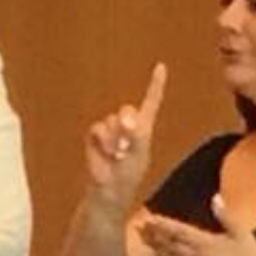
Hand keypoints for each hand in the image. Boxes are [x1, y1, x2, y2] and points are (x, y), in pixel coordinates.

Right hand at [85, 62, 167, 206]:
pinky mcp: (95, 137)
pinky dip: (102, 140)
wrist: (109, 190)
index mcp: (144, 128)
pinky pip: (97, 127)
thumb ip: (136, 133)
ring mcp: (110, 131)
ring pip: (110, 120)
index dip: (155, 84)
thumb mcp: (140, 152)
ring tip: (116, 155)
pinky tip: (106, 153)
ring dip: (114, 139)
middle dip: (126, 123)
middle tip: (126, 143)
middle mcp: (127, 125)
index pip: (151, 101)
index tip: (160, 66)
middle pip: (126, 109)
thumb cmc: (129, 175)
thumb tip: (124, 120)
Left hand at [138, 194, 255, 255]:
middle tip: (138, 226)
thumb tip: (215, 198)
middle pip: (169, 245)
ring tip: (143, 238)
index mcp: (207, 243)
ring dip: (154, 248)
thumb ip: (226, 215)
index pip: (179, 232)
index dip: (163, 225)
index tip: (150, 218)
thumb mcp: (242, 232)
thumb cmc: (250, 255)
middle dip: (153, 234)